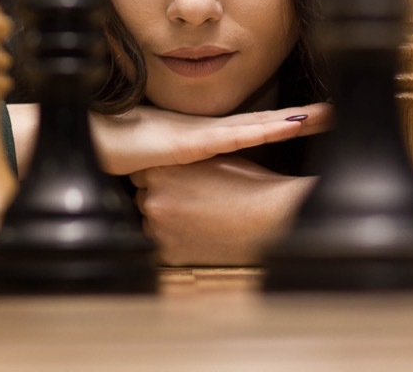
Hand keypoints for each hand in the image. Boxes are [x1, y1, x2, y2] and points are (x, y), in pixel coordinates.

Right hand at [91, 102, 331, 175]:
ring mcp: (203, 134)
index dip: (282, 123)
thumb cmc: (117, 151)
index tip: (313, 119)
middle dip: (300, 119)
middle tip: (333, 112)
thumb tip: (187, 187)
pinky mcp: (194, 141)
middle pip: (264, 124)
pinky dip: (265, 130)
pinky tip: (289, 125)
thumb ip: (180, 174)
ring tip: (325, 115)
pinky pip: (236, 136)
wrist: (91, 142)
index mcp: (204, 136)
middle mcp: (209, 131)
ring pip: (258, 126)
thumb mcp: (158, 167)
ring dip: (293, 121)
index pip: (253, 129)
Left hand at [130, 157, 314, 265]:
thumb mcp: (210, 158)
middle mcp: (153, 200)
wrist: (270, 216)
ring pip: (153, 224)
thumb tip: (171, 163)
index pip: (141, 174)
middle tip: (190, 201)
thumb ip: (182, 162)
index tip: (175, 182)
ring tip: (198, 218)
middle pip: (145, 199)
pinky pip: (166, 246)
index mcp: (160, 171)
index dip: (160, 178)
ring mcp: (159, 230)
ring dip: (168, 222)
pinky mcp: (170, 254)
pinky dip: (179, 242)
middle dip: (162, 200)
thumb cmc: (247, 183)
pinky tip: (202, 234)